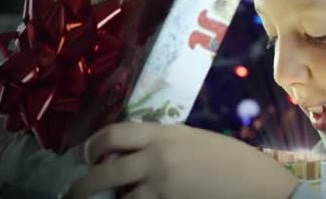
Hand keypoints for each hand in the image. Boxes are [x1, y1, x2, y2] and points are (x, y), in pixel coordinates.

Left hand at [63, 122, 299, 198]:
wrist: (252, 181)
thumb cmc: (227, 157)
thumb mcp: (192, 139)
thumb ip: (161, 142)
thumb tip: (132, 153)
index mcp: (163, 133)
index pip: (113, 134)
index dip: (92, 146)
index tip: (86, 156)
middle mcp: (156, 157)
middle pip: (103, 172)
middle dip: (82, 186)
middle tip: (73, 193)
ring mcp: (160, 185)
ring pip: (119, 198)